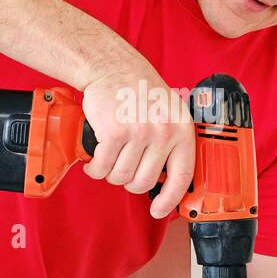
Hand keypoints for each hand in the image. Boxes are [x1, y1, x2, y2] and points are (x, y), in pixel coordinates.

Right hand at [80, 62, 195, 218]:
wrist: (113, 67)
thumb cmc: (139, 91)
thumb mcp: (169, 113)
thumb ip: (171, 143)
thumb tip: (166, 182)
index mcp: (181, 130)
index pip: (181, 176)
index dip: (169, 199)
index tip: (158, 210)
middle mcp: (163, 132)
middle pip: (144, 182)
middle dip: (129, 182)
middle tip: (121, 169)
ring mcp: (139, 132)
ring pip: (121, 176)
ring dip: (109, 174)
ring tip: (107, 159)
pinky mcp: (114, 132)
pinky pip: (103, 167)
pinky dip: (95, 168)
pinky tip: (94, 160)